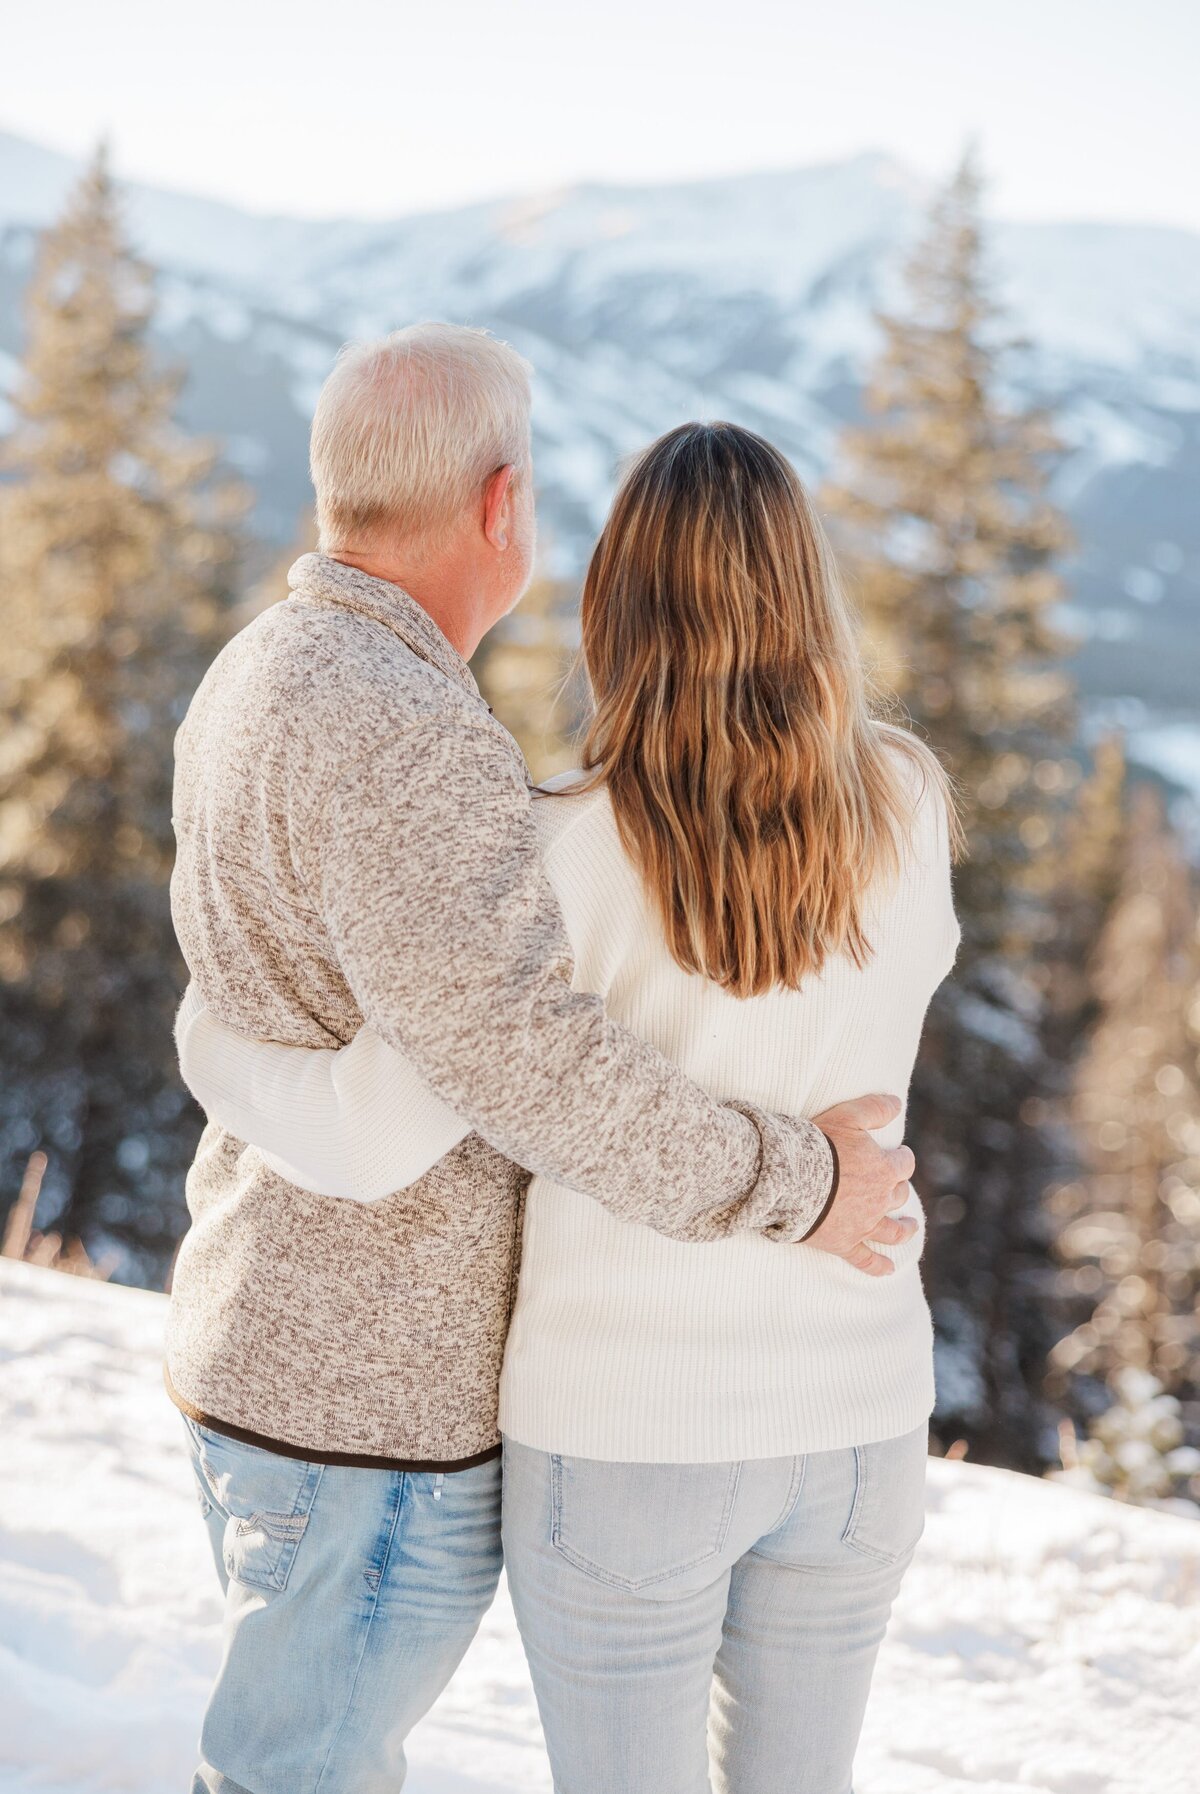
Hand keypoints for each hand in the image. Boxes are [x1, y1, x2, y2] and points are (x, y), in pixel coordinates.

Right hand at [807, 1094, 916, 1276]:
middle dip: (898, 1189)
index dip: (901, 1158)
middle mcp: (879, 1199)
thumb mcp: (848, 1116)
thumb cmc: (818, 1145)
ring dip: (903, 1229)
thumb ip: (874, 1108)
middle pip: (898, 1195)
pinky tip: (889, 1270)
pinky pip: (866, 1259)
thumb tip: (897, 1103)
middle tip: (894, 1186)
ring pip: (893, 1230)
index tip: (898, 1155)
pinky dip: (879, 1266)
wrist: (791, 1179)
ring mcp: (863, 1224)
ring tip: (909, 1228)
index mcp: (883, 1169)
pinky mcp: (844, 1243)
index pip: (903, 1164)